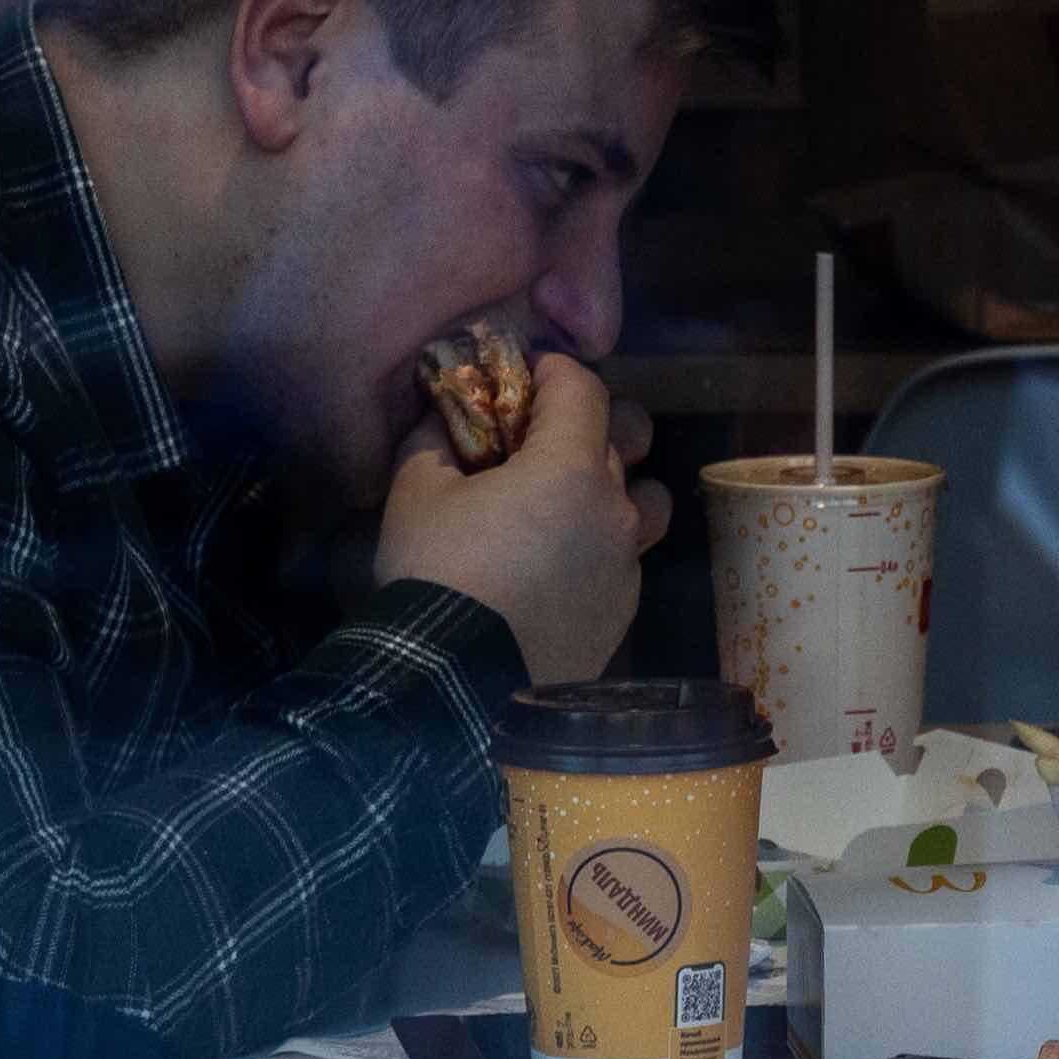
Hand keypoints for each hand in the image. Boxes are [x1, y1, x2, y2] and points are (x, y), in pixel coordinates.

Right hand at [374, 349, 663, 686]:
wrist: (455, 689)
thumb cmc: (436, 575)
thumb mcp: (416, 492)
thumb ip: (436, 436)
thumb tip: (444, 411)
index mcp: (572, 466)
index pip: (584, 387)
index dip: (554, 370)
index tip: (524, 373)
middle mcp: (616, 508)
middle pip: (620, 438)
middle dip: (581, 424)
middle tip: (535, 440)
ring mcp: (626, 564)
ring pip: (642, 499)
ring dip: (612, 486)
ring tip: (564, 504)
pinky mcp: (623, 614)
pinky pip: (624, 557)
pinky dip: (600, 545)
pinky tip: (556, 564)